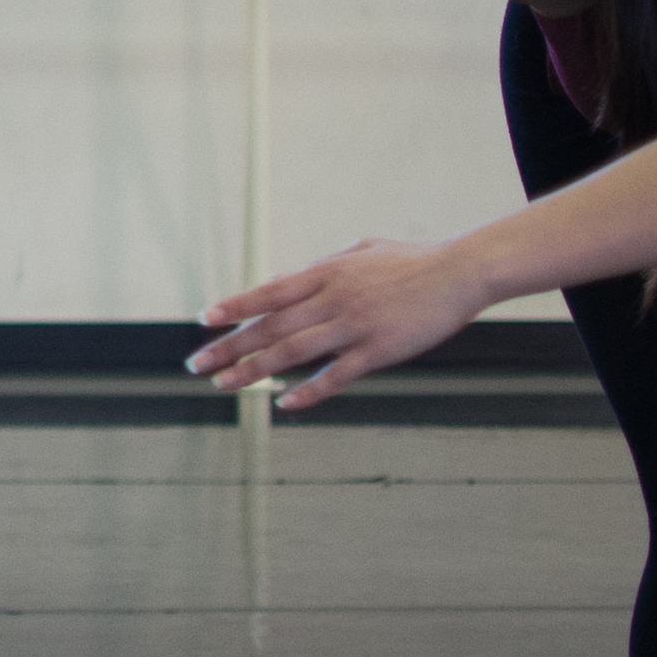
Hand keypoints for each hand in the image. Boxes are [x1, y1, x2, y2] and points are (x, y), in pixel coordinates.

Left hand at [189, 236, 501, 409]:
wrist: (459, 273)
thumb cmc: (408, 261)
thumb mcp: (356, 253)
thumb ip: (315, 270)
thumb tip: (276, 283)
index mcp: (326, 273)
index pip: (269, 293)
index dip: (234, 307)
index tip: (204, 320)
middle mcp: (333, 300)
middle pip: (270, 327)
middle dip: (229, 347)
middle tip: (197, 365)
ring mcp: (354, 327)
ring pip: (292, 353)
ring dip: (253, 371)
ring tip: (224, 385)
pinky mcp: (378, 351)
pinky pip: (336, 376)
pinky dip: (308, 391)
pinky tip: (284, 403)